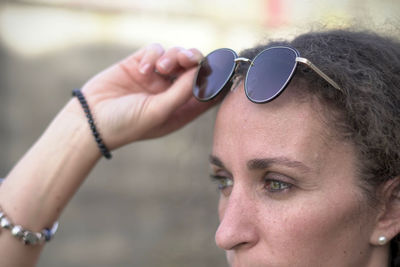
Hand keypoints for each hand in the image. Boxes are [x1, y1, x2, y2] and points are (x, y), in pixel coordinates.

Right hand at [71, 44, 214, 149]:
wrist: (90, 120)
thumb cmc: (126, 124)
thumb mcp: (159, 112)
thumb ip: (182, 92)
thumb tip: (201, 71)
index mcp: (180, 110)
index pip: (206, 93)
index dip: (216, 79)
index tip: (223, 68)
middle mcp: (170, 93)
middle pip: (193, 69)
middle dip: (194, 60)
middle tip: (188, 59)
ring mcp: (155, 78)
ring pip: (175, 56)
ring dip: (172, 57)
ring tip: (160, 68)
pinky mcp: (139, 65)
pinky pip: (154, 50)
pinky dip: (152, 55)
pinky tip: (143, 69)